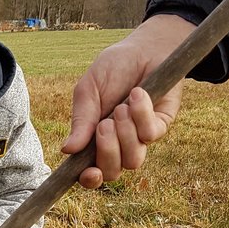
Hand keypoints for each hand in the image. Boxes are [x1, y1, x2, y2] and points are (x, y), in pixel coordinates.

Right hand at [62, 14, 196, 188]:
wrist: (144, 48)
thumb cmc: (112, 68)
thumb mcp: (88, 91)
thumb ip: (80, 120)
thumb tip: (67, 150)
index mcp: (95, 140)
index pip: (91, 173)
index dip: (89, 179)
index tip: (88, 173)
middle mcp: (119, 144)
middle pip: (113, 172)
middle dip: (107, 152)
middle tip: (104, 125)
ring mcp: (140, 138)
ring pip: (133, 160)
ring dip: (124, 134)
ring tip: (121, 109)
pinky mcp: (161, 125)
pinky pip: (150, 135)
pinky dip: (141, 114)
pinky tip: (136, 94)